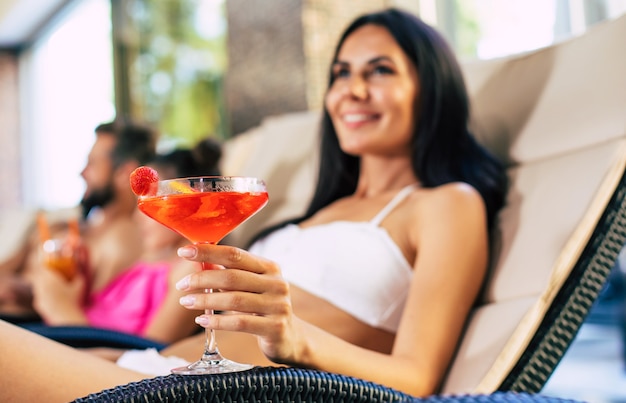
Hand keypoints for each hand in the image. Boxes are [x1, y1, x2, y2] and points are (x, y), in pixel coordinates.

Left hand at [31, 265, 86, 324]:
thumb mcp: (79, 286)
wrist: (65, 316)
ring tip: (51, 286)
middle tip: (50, 275)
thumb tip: (79, 272)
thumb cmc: (73, 300)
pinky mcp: (37, 304)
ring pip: (37, 286)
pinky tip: (52, 298)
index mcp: (50, 279)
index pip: (43, 268)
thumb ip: (79, 277)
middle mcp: (41, 286)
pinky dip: (43, 295)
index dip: (46, 267)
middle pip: (38, 276)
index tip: (51, 267)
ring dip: (42, 285)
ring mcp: (38, 296)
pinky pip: (39, 296)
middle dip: (43, 275)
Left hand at [175, 243, 304, 363]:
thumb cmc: (263, 308)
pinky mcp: (275, 327)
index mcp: (270, 268)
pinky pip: (240, 322)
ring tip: (186, 301)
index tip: (184, 251)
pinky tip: (202, 320)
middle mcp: (276, 283)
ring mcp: (278, 305)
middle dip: (201, 279)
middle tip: (181, 284)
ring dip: (205, 300)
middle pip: (231, 276)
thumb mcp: (249, 287)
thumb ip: (228, 274)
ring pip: (234, 300)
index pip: (235, 255)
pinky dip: (218, 321)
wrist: (290, 337)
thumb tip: (199, 260)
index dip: (208, 251)